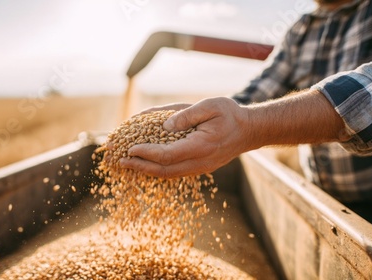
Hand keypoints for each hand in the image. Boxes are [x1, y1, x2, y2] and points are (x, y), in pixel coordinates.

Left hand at [119, 97, 253, 177]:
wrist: (249, 130)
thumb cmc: (230, 114)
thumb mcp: (209, 106)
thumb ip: (186, 115)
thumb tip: (163, 125)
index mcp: (201, 146)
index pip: (167, 155)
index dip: (146, 153)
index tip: (131, 148)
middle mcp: (200, 161)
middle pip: (165, 170)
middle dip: (141, 166)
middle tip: (122, 161)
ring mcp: (201, 167)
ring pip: (170, 174)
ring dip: (148, 170)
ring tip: (130, 164)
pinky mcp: (200, 167)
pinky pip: (176, 172)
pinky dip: (159, 170)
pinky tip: (148, 164)